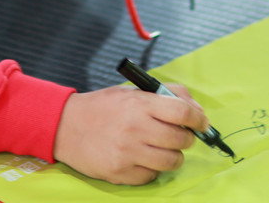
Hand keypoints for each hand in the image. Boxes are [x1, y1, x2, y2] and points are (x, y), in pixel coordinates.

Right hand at [53, 84, 207, 184]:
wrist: (66, 126)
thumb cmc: (102, 107)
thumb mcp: (132, 91)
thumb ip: (167, 94)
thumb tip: (197, 110)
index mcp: (140, 104)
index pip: (183, 112)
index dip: (199, 119)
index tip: (202, 123)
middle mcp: (135, 128)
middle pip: (181, 139)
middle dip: (186, 138)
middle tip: (178, 136)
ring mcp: (128, 152)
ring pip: (171, 161)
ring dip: (172, 156)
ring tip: (162, 149)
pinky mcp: (120, 172)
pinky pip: (151, 176)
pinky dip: (152, 169)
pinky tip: (142, 158)